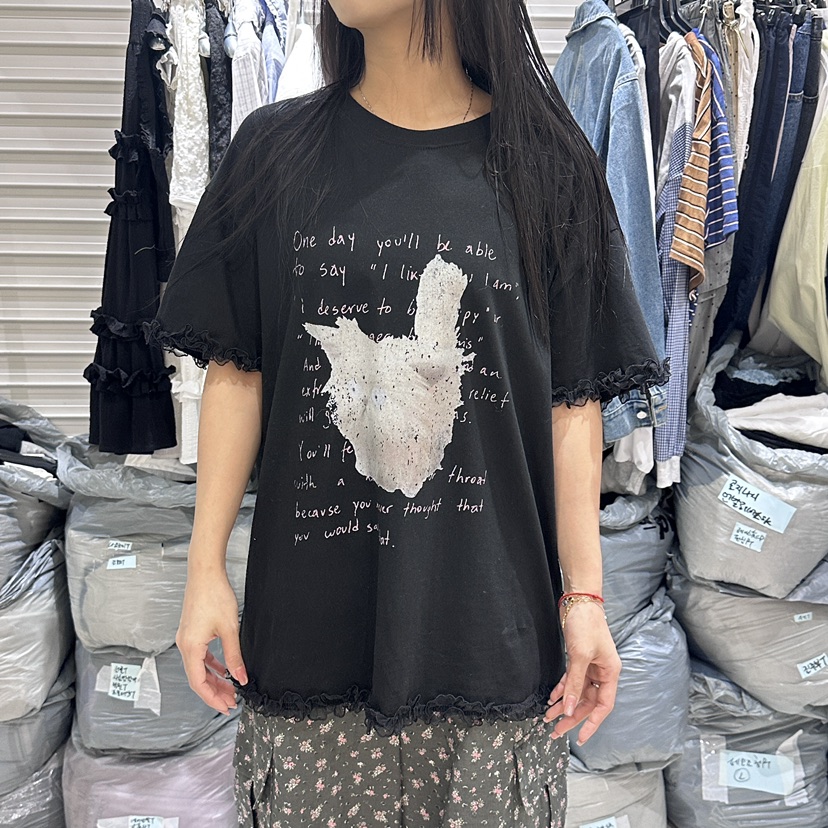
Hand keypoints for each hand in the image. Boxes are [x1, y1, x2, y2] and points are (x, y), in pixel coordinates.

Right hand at [176, 567, 246, 714]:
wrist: (205, 573)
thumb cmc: (214, 595)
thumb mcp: (230, 629)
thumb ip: (234, 656)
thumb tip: (241, 677)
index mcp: (190, 647)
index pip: (198, 683)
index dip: (213, 698)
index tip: (226, 706)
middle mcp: (184, 644)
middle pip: (198, 677)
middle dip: (215, 691)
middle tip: (232, 701)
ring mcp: (187, 638)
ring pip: (198, 667)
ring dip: (213, 679)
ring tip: (230, 688)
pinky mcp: (192, 631)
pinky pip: (200, 655)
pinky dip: (211, 664)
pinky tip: (223, 668)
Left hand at [543, 601, 620, 744]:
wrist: (578, 601)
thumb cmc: (586, 624)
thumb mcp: (580, 655)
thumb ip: (575, 683)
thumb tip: (570, 708)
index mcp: (609, 673)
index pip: (603, 706)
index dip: (592, 723)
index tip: (580, 738)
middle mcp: (602, 672)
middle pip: (587, 702)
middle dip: (571, 717)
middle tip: (555, 731)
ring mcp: (590, 666)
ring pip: (577, 693)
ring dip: (563, 704)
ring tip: (548, 717)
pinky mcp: (579, 659)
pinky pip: (571, 680)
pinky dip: (562, 689)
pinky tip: (551, 698)